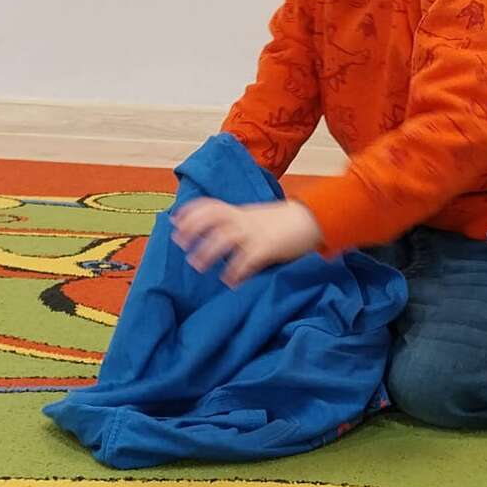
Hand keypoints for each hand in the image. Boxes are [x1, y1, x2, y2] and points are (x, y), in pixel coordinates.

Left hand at [172, 198, 322, 287]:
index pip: (210, 205)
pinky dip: (235, 271)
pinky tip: (229, 281)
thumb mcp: (256, 218)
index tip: (174, 221)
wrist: (312, 220)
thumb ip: (238, 224)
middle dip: (193, 229)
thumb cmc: (282, 223)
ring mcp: (255, 232)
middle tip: (181, 244)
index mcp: (240, 212)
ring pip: (224, 237)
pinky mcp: (267, 247)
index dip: (191, 212)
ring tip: (197, 265)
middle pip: (212, 219)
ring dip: (208, 251)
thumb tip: (216, 237)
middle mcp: (244, 219)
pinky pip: (246, 259)